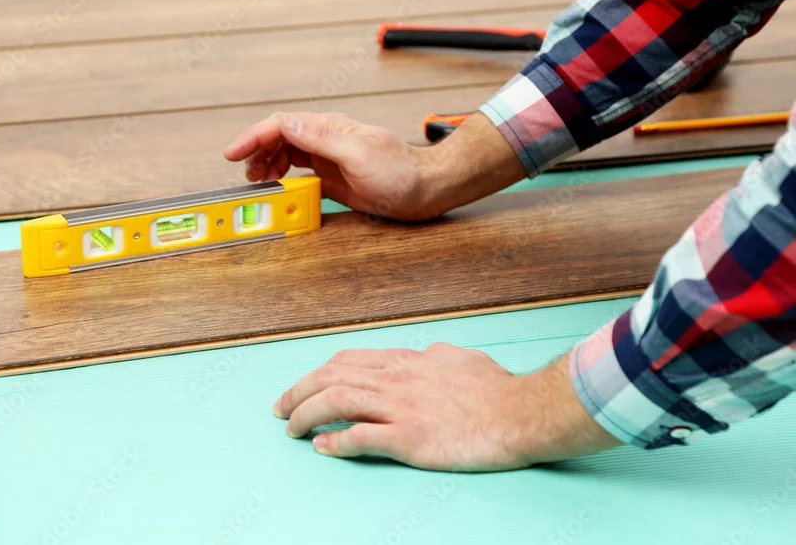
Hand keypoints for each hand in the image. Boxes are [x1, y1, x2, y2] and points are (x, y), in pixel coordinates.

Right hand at [224, 111, 527, 220]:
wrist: (426, 190)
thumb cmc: (401, 173)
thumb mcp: (359, 154)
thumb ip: (322, 138)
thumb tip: (287, 124)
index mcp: (329, 128)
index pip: (281, 125)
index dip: (253, 137)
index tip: (234, 153)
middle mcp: (326, 140)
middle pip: (279, 138)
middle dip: (256, 152)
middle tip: (245, 173)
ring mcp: (328, 157)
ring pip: (286, 154)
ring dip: (267, 164)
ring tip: (257, 180)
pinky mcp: (333, 176)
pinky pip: (299, 172)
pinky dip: (283, 177)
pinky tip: (280, 186)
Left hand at [273, 343, 619, 471]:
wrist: (520, 411)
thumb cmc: (496, 389)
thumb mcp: (461, 358)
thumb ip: (437, 356)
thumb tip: (428, 354)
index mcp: (406, 361)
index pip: (347, 361)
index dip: (317, 374)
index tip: (302, 386)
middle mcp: (396, 379)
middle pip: (331, 377)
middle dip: (298, 392)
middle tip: (280, 409)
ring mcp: (400, 407)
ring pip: (337, 401)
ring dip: (306, 415)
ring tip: (290, 429)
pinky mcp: (409, 438)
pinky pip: (361, 436)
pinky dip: (336, 441)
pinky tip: (322, 447)